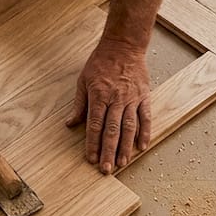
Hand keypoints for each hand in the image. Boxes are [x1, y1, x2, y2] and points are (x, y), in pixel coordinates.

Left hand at [66, 39, 151, 173]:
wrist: (124, 45)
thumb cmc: (101, 62)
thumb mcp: (83, 80)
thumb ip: (79, 104)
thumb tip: (70, 124)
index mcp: (99, 95)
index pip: (94, 125)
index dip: (92, 144)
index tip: (91, 159)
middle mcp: (116, 99)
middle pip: (112, 130)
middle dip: (109, 151)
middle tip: (107, 169)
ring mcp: (132, 98)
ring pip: (129, 127)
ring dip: (126, 147)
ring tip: (123, 163)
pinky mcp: (144, 96)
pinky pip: (145, 117)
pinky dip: (145, 133)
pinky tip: (142, 147)